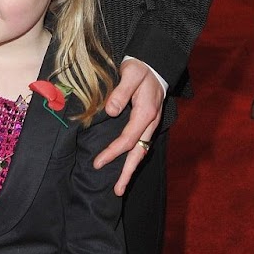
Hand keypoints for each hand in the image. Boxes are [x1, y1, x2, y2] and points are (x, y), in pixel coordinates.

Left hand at [93, 58, 162, 196]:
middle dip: (127, 173)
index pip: (128, 139)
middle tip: (117, 191)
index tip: (98, 163)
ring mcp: (151, 124)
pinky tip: (125, 165)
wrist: (156, 62)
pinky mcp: (147, 123)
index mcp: (146, 113)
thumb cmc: (142, 67)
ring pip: (141, 152)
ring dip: (131, 169)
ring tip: (120, 186)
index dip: (113, 153)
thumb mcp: (131, 73)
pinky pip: (140, 145)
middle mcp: (151, 123)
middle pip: (139, 153)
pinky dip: (133, 158)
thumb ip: (121, 92)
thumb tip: (111, 112)